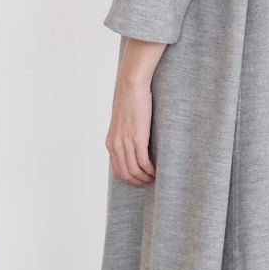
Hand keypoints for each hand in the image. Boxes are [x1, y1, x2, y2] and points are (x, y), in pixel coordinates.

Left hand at [106, 41, 163, 184]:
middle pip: (126, 173)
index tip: (141, 179)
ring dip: (146, 178)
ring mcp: (126, 143)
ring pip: (134, 171)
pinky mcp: (138, 139)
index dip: (130, 178)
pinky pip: (143, 162)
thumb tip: (133, 145)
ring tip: (155, 178)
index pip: (118, 169)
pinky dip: (150, 170)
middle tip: (150, 182)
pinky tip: (157, 171)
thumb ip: (124, 136)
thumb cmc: (130, 101)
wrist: (131, 87)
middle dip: (138, 181)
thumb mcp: (122, 123)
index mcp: (111, 143)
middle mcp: (116, 145)